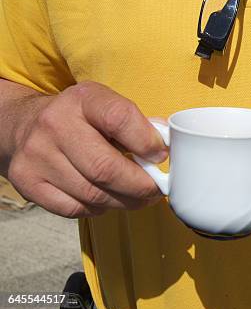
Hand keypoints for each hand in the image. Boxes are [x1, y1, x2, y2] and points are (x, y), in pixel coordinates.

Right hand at [7, 81, 167, 217]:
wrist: (25, 124)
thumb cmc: (81, 118)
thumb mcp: (108, 105)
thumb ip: (139, 124)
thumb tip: (167, 147)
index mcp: (84, 99)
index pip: (120, 119)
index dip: (147, 142)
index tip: (161, 156)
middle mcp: (55, 124)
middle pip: (106, 168)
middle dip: (140, 186)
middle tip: (156, 190)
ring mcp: (37, 155)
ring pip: (92, 194)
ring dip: (124, 201)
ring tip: (137, 197)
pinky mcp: (27, 182)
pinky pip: (74, 208)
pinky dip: (98, 208)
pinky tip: (107, 198)